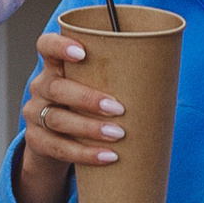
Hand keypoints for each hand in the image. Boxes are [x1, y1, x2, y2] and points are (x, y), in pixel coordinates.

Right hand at [14, 24, 124, 202]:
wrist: (58, 144)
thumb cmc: (87, 108)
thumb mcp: (96, 88)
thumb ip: (117, 78)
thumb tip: (168, 75)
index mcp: (55, 66)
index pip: (46, 45)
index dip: (60, 46)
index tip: (83, 52)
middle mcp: (41, 87)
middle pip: (56, 87)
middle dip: (88, 98)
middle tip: (118, 109)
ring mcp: (35, 115)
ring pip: (57, 119)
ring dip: (90, 128)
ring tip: (118, 135)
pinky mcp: (37, 141)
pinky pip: (58, 148)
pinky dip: (84, 153)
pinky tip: (107, 157)